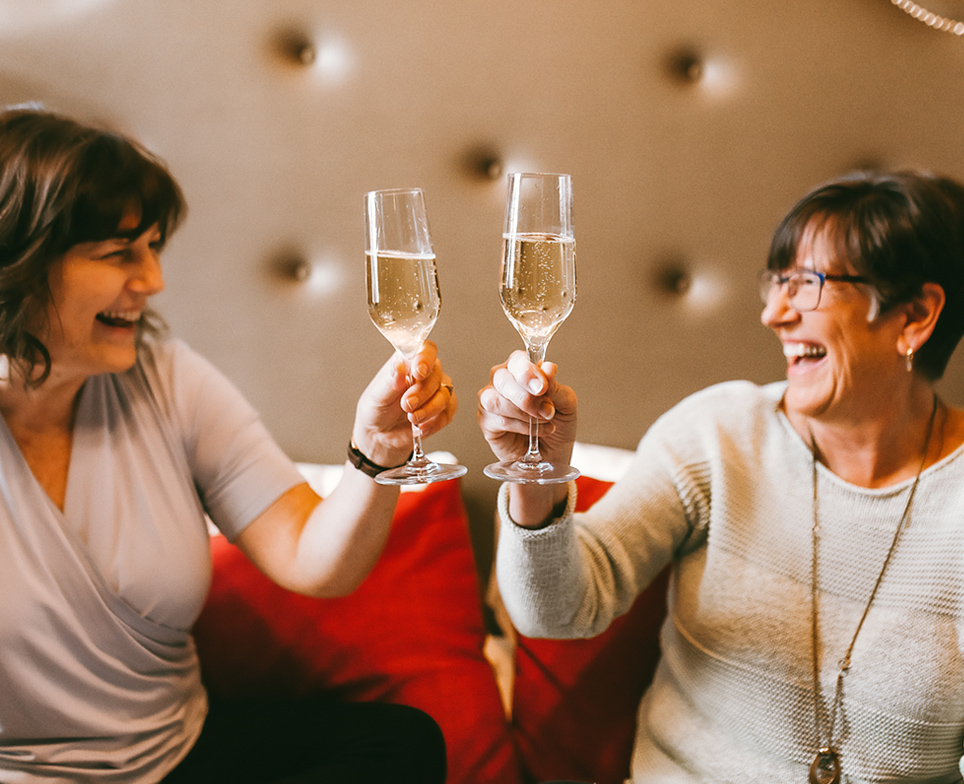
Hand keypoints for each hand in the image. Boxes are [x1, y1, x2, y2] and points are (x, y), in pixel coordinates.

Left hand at [352, 341, 456, 466]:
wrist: (379, 435)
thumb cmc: (376, 409)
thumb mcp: (377, 394)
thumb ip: (390, 381)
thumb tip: (399, 367)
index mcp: (408, 362)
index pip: (426, 349)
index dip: (426, 358)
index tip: (419, 372)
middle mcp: (425, 374)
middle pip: (436, 374)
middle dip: (422, 393)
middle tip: (406, 404)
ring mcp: (436, 392)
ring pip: (445, 394)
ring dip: (429, 409)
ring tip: (411, 418)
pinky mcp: (442, 410)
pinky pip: (448, 413)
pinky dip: (435, 422)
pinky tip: (421, 427)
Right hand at [478, 349, 577, 467]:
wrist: (554, 452)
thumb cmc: (558, 422)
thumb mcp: (566, 403)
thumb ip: (556, 386)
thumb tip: (548, 369)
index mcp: (521, 368)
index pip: (517, 360)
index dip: (528, 372)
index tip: (543, 388)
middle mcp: (502, 380)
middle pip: (502, 378)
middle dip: (527, 397)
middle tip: (547, 411)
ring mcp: (490, 400)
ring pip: (495, 400)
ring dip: (523, 413)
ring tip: (544, 421)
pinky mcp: (486, 420)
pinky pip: (498, 420)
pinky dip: (520, 427)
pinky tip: (533, 432)